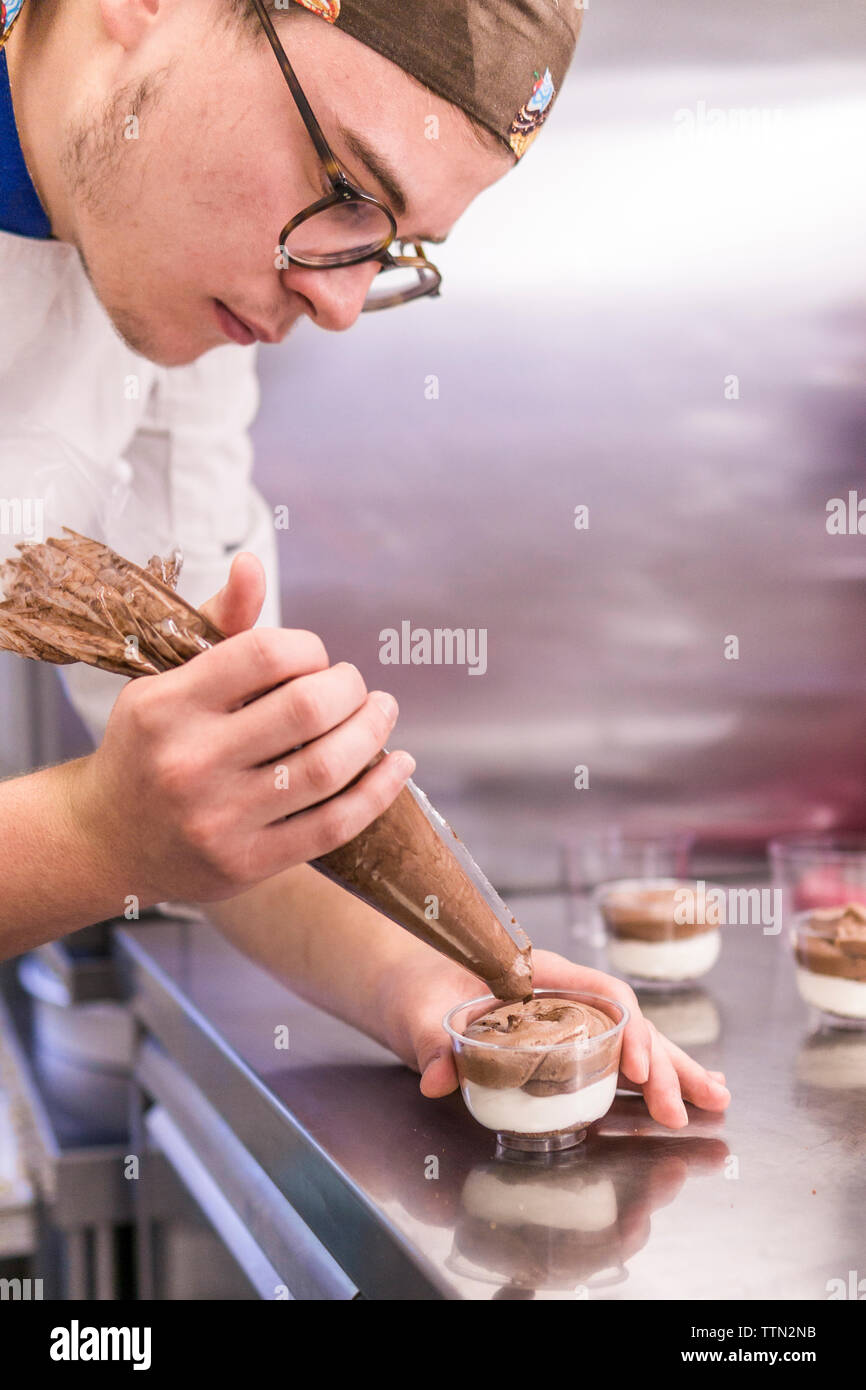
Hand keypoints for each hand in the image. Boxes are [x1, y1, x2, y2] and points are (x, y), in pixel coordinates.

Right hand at [69, 553, 414, 904]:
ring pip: (327, 767)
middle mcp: (189, 762)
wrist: (106, 841)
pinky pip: (334, 825)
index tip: (315, 658)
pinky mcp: (246, 863)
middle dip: (349, 688)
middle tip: (354, 686)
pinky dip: (379, 791)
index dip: (310, 647)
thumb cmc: (150, 746)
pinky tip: (398, 764)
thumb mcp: (166, 679)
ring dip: (372, 732)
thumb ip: (219, 625)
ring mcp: (218, 818)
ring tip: (382, 713)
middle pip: (308, 709)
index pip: (268, 654)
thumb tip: (252, 564)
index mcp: (166, 705)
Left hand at [380, 947, 730, 1129]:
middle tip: (684, 1110)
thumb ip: (434, 1041)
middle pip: (629, 1023)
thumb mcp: (421, 1011)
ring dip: (673, 1072)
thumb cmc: (419, 984)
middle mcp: (564, 995)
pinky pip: (614, 1060)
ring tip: (717, 1099)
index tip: (637, 1068)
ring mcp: (567, 1020)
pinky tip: (682, 1098)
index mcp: (539, 974)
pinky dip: (650, 1079)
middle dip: (663, 1066)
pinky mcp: (562, 1045)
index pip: (603, 995)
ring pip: (632, 1042)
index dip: (628, 1029)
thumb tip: (439, 1077)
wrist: (408, 982)